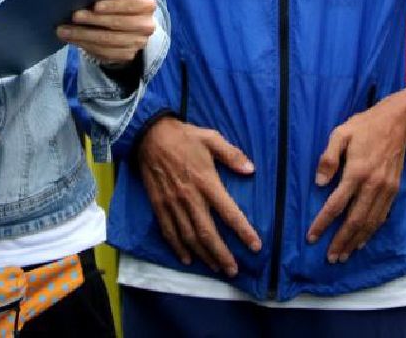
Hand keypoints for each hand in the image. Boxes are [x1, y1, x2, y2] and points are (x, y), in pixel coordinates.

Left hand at [57, 0, 156, 66]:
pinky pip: (103, 52)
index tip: (95, 5)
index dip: (114, 5)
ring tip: (64, 30)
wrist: (129, 29)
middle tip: (74, 16)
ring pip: (107, 40)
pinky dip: (85, 45)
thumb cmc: (119, 5)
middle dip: (93, 20)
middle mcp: (147, 25)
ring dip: (83, 35)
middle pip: (118, 23)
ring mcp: (138, 43)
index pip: (133, 4)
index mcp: (147, 5)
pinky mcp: (127, 55)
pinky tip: (71, 39)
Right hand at [136, 116, 260, 275]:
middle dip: (222, 254)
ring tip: (216, 268)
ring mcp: (173, 203)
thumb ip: (232, 155)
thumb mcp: (211, 138)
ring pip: (189, 237)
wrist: (149, 134)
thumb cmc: (184, 136)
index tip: (256, 246)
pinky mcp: (159, 205)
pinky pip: (168, 231)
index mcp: (206, 181)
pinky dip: (178, 248)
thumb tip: (251, 170)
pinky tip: (187, 259)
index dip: (243, 231)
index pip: (229, 212)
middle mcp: (190, 197)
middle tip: (233, 270)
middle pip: (208, 233)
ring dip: (203, 255)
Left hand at [307, 89, 405, 262]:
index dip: (323, 222)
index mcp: (357, 171)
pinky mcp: (394, 191)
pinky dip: (371, 233)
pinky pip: (381, 217)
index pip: (336, 204)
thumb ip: (328, 158)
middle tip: (329, 258)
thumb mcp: (341, 133)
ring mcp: (386, 190)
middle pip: (354, 220)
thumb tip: (319, 183)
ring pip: (370, 223)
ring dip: (355, 242)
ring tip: (343, 256)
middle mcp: (373, 185)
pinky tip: (361, 241)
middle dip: (340, 241)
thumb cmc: (365, 126)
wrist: (399, 122)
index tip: (312, 237)